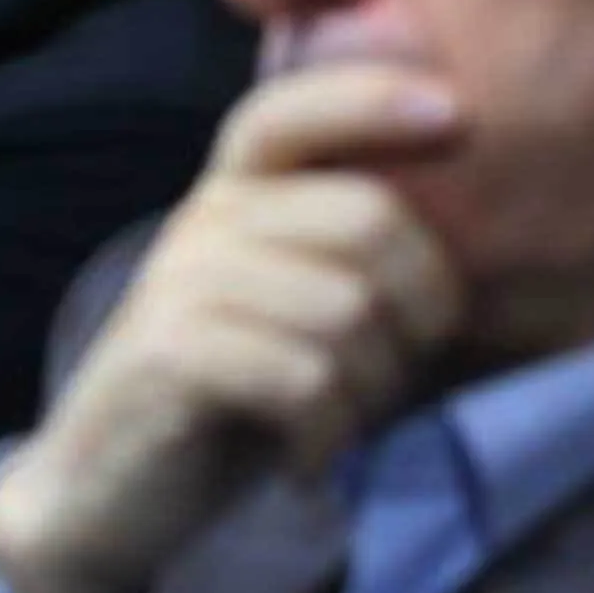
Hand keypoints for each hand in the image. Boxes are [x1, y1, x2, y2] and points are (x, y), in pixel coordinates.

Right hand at [0, 62, 469, 592]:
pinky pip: (305, 380)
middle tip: (401, 371)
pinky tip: (303, 457)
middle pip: (368, 218)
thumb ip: (361, 270)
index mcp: (235, 195)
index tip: (459, 117)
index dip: (371, 100)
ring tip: (340, 422)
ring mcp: (181, 283)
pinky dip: (328, 434)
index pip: (290, 112)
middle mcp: (205, 220)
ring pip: (348, 310)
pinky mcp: (169, 354)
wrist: (104, 492)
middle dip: (425, 309)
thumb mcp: (294, 316)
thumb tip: (490, 260)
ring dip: (374, 390)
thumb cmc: (234, 402)